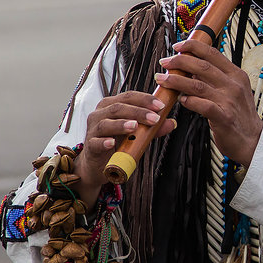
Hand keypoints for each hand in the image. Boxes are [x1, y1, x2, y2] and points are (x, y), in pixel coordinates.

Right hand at [74, 91, 176, 208]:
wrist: (99, 165)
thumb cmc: (118, 144)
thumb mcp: (137, 134)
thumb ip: (152, 128)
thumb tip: (171, 122)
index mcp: (112, 105)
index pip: (129, 96)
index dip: (145, 99)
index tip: (161, 105)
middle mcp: (100, 114)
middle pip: (118, 107)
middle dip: (138, 112)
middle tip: (154, 118)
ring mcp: (93, 130)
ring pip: (106, 122)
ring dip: (122, 124)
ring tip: (135, 126)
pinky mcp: (90, 146)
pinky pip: (96, 142)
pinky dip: (104, 142)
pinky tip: (112, 142)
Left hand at [156, 39, 262, 167]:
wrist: (253, 141)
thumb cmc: (239, 117)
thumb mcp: (233, 91)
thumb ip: (215, 79)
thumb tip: (191, 70)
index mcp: (236, 75)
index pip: (212, 53)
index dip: (192, 47)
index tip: (178, 46)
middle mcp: (234, 85)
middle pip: (202, 66)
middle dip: (179, 61)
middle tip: (165, 63)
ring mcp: (229, 100)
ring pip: (197, 85)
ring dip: (176, 81)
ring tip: (163, 80)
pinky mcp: (224, 117)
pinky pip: (201, 105)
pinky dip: (188, 101)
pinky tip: (181, 100)